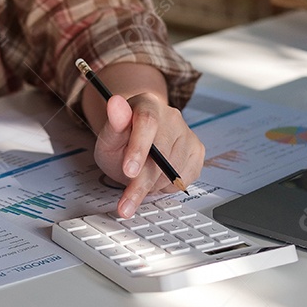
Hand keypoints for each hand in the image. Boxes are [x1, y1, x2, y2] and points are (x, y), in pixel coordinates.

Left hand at [94, 93, 203, 217]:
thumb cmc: (123, 139)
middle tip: (126, 203)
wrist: (137, 142)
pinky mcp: (198, 151)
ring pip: (173, 170)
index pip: (147, 123)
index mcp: (148, 105)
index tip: (128, 171)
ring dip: (153, 185)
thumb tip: (115, 104)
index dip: (138, 149)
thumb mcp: (109, 136)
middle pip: (161, 153)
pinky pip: (184, 178)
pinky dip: (167, 186)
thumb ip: (112, 125)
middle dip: (142, 182)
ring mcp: (187, 133)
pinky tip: (156, 178)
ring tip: (139, 178)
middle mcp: (172, 116)